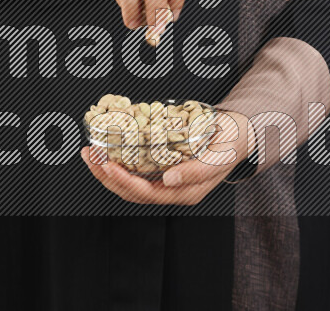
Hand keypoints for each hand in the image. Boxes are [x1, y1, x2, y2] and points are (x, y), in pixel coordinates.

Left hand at [80, 110, 254, 204]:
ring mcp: (166, 181)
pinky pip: (135, 172)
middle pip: (132, 192)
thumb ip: (199, 170)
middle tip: (91, 155)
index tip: (109, 165)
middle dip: (107, 175)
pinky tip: (106, 151)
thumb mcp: (220, 155)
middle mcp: (173, 190)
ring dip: (107, 170)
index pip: (147, 193)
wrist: (239, 135)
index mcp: (186, 192)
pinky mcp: (162, 168)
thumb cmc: (231, 144)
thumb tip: (170, 179)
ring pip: (130, 184)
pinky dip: (118, 163)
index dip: (125, 181)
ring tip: (91, 153)